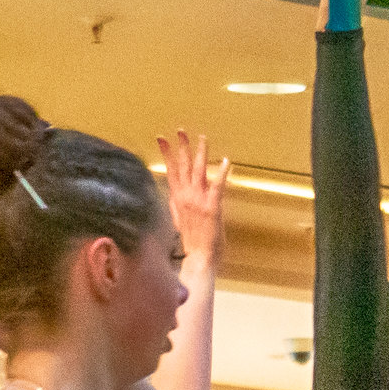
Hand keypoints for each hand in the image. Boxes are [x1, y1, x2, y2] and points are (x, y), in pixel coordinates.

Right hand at [156, 130, 228, 269]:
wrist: (198, 259)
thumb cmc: (191, 244)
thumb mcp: (179, 221)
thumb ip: (177, 206)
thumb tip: (174, 195)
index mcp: (177, 200)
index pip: (171, 171)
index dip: (167, 154)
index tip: (162, 139)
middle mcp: (185, 197)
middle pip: (183, 166)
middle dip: (182, 146)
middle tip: (180, 130)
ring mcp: (198, 201)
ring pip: (198, 171)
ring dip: (200, 153)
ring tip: (203, 138)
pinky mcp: (212, 207)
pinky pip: (217, 186)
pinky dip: (222, 173)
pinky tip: (226, 161)